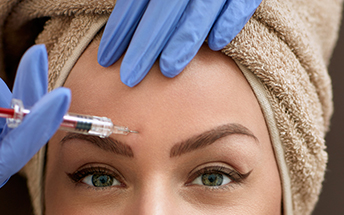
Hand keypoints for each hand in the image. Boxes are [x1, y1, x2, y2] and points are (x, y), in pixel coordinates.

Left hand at [98, 0, 261, 84]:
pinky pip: (238, 5)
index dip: (120, 30)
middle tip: (128, 78)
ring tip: (166, 70)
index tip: (106, 58)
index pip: (135, 2)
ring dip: (182, 43)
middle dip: (144, 46)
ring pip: (198, 13)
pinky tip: (216, 45)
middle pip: (162, 12)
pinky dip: (227, 23)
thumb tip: (124, 21)